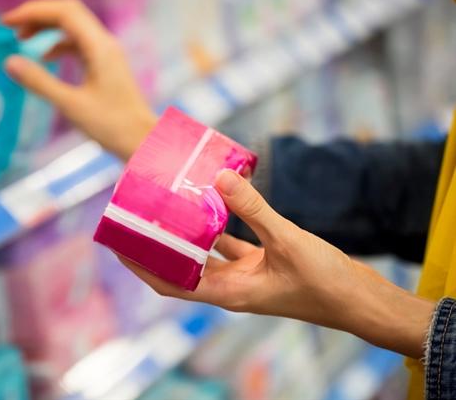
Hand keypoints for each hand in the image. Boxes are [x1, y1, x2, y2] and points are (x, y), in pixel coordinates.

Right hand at [2, 0, 156, 159]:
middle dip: (38, 14)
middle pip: (68, 12)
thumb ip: (39, 82)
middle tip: (11, 26)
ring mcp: (107, 53)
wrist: (142, 140)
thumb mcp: (70, 105)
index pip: (63, 12)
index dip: (32, 11)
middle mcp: (105, 43)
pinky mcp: (107, 64)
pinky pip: (80, 42)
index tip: (6, 22)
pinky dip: (59, 43)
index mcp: (99, 48)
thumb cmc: (112, 127)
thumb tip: (9, 62)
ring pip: (74, 26)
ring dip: (47, 27)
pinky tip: (45, 57)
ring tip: (22, 38)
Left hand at [120, 170, 434, 358]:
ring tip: (170, 205)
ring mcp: (246, 276)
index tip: (118, 243)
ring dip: (187, 233)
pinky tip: (215, 201)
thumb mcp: (288, 241)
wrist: (360, 301)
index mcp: (227, 292)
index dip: (140, 264)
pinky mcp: (262, 264)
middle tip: (139, 217)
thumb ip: (253, 209)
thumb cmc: (326, 283)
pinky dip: (220, 225)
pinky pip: (230, 243)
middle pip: (179, 267)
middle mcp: (230, 286)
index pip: (168, 282)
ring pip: (204, 253)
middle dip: (157, 246)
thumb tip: (218, 178)